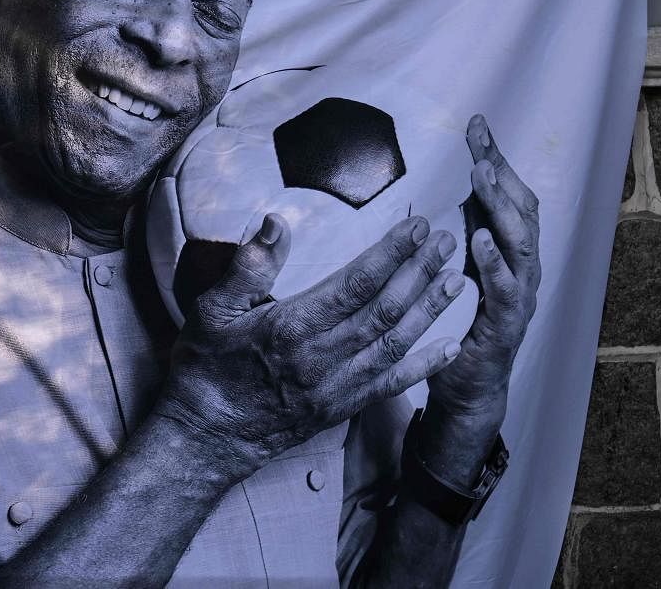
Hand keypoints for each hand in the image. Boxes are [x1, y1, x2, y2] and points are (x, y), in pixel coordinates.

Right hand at [156, 215, 466, 479]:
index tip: (415, 228)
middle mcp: (321, 358)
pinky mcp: (340, 408)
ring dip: (429, 311)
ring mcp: (335, 387)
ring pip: (394, 344)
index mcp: (291, 328)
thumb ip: (246, 269)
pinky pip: (391, 384)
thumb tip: (275, 223)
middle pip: (384, 311)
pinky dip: (424, 365)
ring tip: (455, 280)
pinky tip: (449, 346)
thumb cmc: (205, 368)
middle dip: (419, 274)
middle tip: (445, 243)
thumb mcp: (210, 311)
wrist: (206, 436)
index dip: (390, 255)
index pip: (354, 285)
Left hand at [426, 115, 540, 427]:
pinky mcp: (505, 324)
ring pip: (519, 243)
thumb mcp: (463, 267)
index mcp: (510, 251)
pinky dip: (494, 262)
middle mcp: (523, 268)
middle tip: (479, 140)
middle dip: (500, 172)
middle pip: (520, 210)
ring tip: (482, 175)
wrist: (467, 386)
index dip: (496, 159)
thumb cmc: (463, 322)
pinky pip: (505, 289)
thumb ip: (470, 231)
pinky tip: (479, 239)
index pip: (508, 195)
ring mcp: (519, 296)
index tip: (476, 124)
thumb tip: (466, 188)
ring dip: (501, 207)